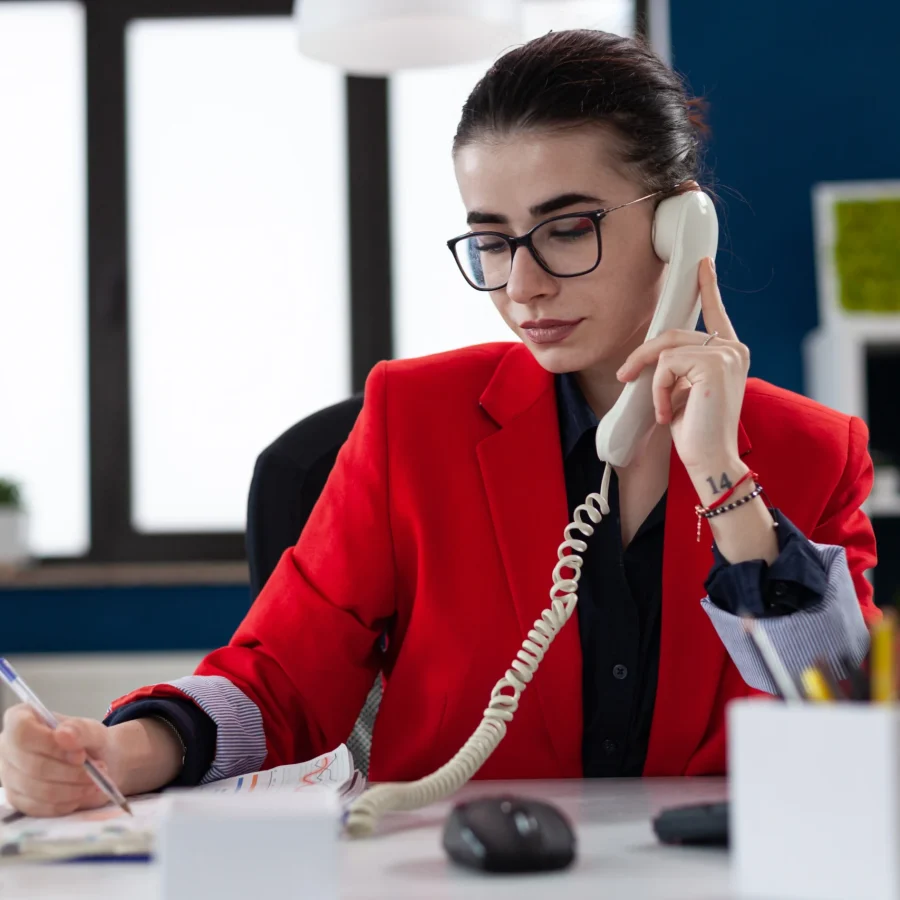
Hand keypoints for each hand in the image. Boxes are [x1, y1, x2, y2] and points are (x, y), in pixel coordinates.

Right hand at [0, 705, 119, 816]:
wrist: (94, 762)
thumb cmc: (86, 740)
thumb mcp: (92, 730)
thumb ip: (81, 730)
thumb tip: (63, 734)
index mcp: (20, 719)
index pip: (22, 732)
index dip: (51, 745)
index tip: (80, 754)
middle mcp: (6, 748)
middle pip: (31, 766)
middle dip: (70, 772)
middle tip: (99, 769)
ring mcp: (8, 776)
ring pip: (36, 790)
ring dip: (72, 789)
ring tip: (95, 781)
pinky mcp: (17, 799)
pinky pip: (38, 807)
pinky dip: (65, 803)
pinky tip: (82, 793)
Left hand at [616, 257, 749, 476]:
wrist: (710, 460)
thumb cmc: (696, 432)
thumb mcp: (684, 390)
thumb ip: (679, 366)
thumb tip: (657, 353)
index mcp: (730, 353)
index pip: (715, 314)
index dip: (707, 287)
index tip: (702, 265)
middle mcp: (734, 349)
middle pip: (672, 335)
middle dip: (642, 356)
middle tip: (624, 377)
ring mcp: (727, 354)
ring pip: (665, 350)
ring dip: (652, 380)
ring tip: (660, 408)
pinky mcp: (713, 363)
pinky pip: (665, 365)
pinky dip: (658, 390)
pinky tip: (667, 412)